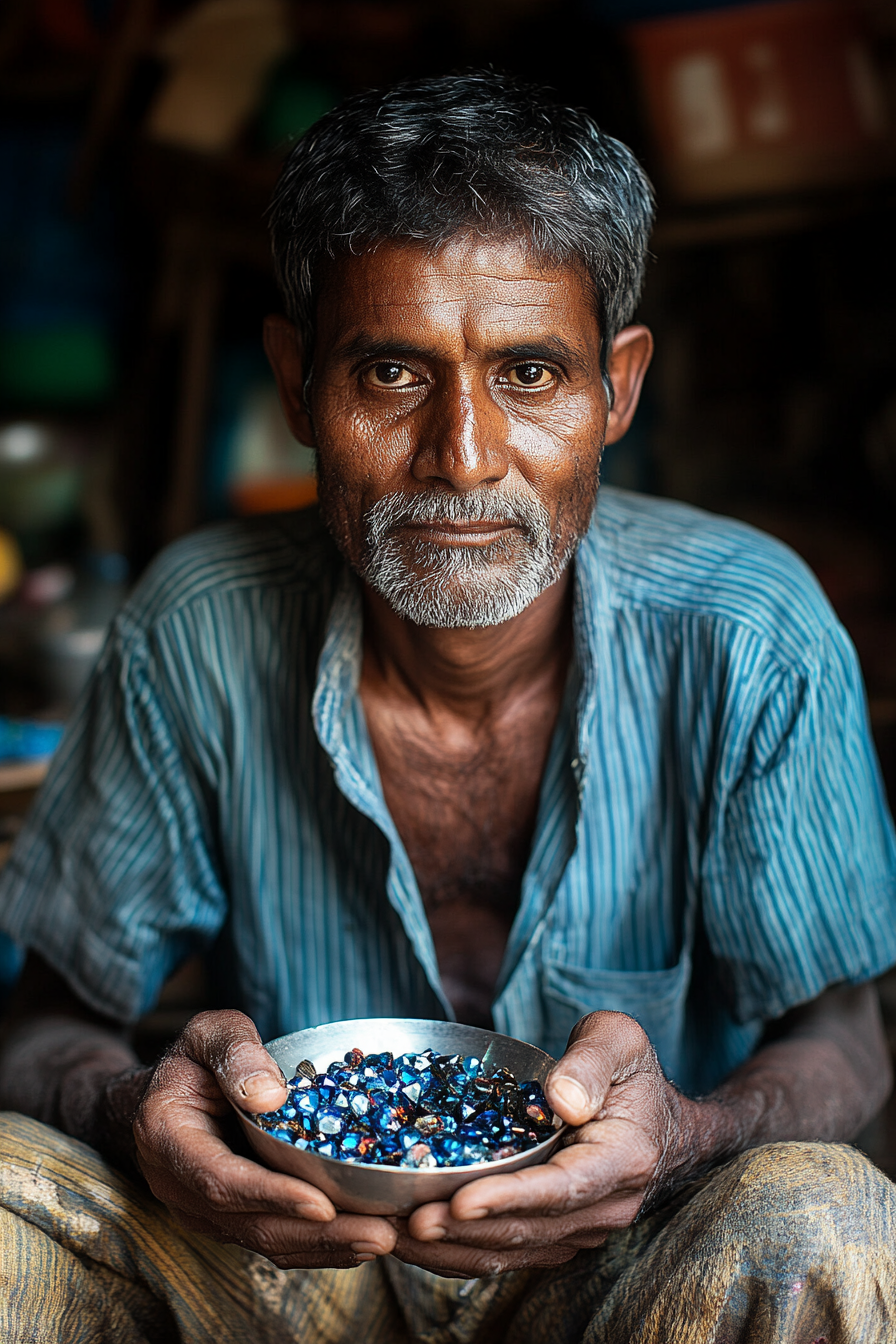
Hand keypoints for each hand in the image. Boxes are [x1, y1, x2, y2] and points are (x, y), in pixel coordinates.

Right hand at [133, 1010, 396, 1267]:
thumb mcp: (211, 1033)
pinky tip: (360, 1240)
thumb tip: (270, 1098)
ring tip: (381, 1238)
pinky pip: (272, 1239)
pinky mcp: (228, 1220)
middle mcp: (179, 1187)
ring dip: (326, 1246)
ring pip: (265, 1240)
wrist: (167, 1093)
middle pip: (251, 1223)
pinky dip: (317, 1244)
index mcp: (167, 1138)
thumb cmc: (194, 1058)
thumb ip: (237, 1053)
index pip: (220, 1179)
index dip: (272, 1195)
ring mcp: (202, 1211)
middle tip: (378, 1233)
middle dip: (317, 1233)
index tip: (323, 1203)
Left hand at [392, 1011, 686, 1277]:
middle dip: (465, 1229)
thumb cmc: (632, 1071)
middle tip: (408, 1221)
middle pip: (528, 1228)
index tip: (460, 1201)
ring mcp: (583, 1228)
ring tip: (400, 1235)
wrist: (661, 1122)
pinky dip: (463, 1251)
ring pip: (514, 1250)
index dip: (508, 1197)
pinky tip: (418, 1242)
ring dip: (455, 1248)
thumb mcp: (620, 1041)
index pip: (561, 1187)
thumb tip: (561, 1098)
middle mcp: (605, 1206)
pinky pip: (510, 1251)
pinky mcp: (559, 1234)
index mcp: (624, 1159)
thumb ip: (591, 1061)